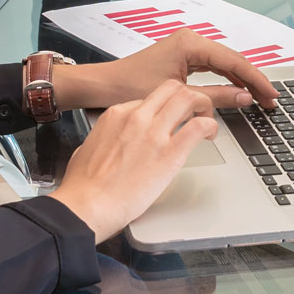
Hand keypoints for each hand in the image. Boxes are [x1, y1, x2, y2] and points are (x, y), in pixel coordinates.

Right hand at [50, 80, 221, 240]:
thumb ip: (104, 139)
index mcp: (116, 115)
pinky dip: (209, 126)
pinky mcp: (170, 153)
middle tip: (195, 111)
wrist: (87, 205)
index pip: (149, 99)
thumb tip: (110, 143)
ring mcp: (154, 133)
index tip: (169, 118)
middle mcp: (137, 118)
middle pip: (171, 88)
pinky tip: (209, 134)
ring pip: (188, 98)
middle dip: (187, 96)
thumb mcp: (87, 149)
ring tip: (206, 119)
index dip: (164, 108)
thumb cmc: (84, 185)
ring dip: (203, 106)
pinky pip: (198, 127)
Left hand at [58, 29, 278, 111]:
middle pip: (233, 61)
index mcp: (191, 43)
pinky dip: (226, 81)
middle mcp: (190, 41)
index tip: (271, 95)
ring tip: (259, 99)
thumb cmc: (129, 86)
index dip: (256, 80)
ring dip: (241, 82)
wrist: (102, 87)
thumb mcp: (178, 95)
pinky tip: (237, 93)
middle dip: (253, 81)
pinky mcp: (182, 59)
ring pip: (224, 65)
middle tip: (271, 100)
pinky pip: (212, 68)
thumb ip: (215, 96)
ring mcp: (186, 48)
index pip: (234, 61)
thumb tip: (244, 98)